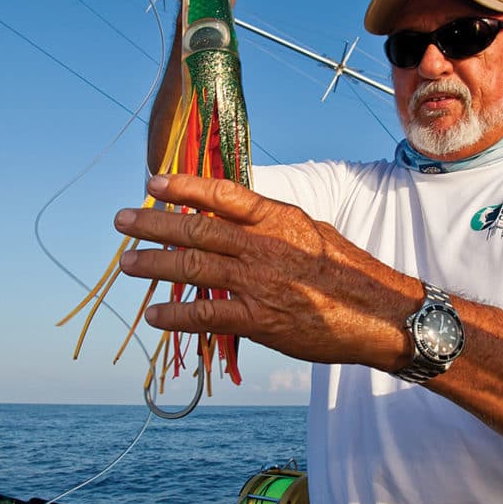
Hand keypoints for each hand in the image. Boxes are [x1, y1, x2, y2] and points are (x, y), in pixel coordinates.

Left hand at [115, 174, 422, 368]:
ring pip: (192, 269)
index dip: (183, 186)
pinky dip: (175, 315)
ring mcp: (258, 283)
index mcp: (278, 218)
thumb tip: (235, 213)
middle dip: (153, 224)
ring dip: (153, 265)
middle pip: (195, 230)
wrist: (380, 314)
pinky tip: (154, 314)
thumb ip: (272, 222)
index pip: (221, 194)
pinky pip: (205, 315)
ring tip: (127, 264)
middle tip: (122, 222)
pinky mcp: (259, 321)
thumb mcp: (312, 230)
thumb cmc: (349, 270)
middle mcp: (263, 246)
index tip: (153, 182)